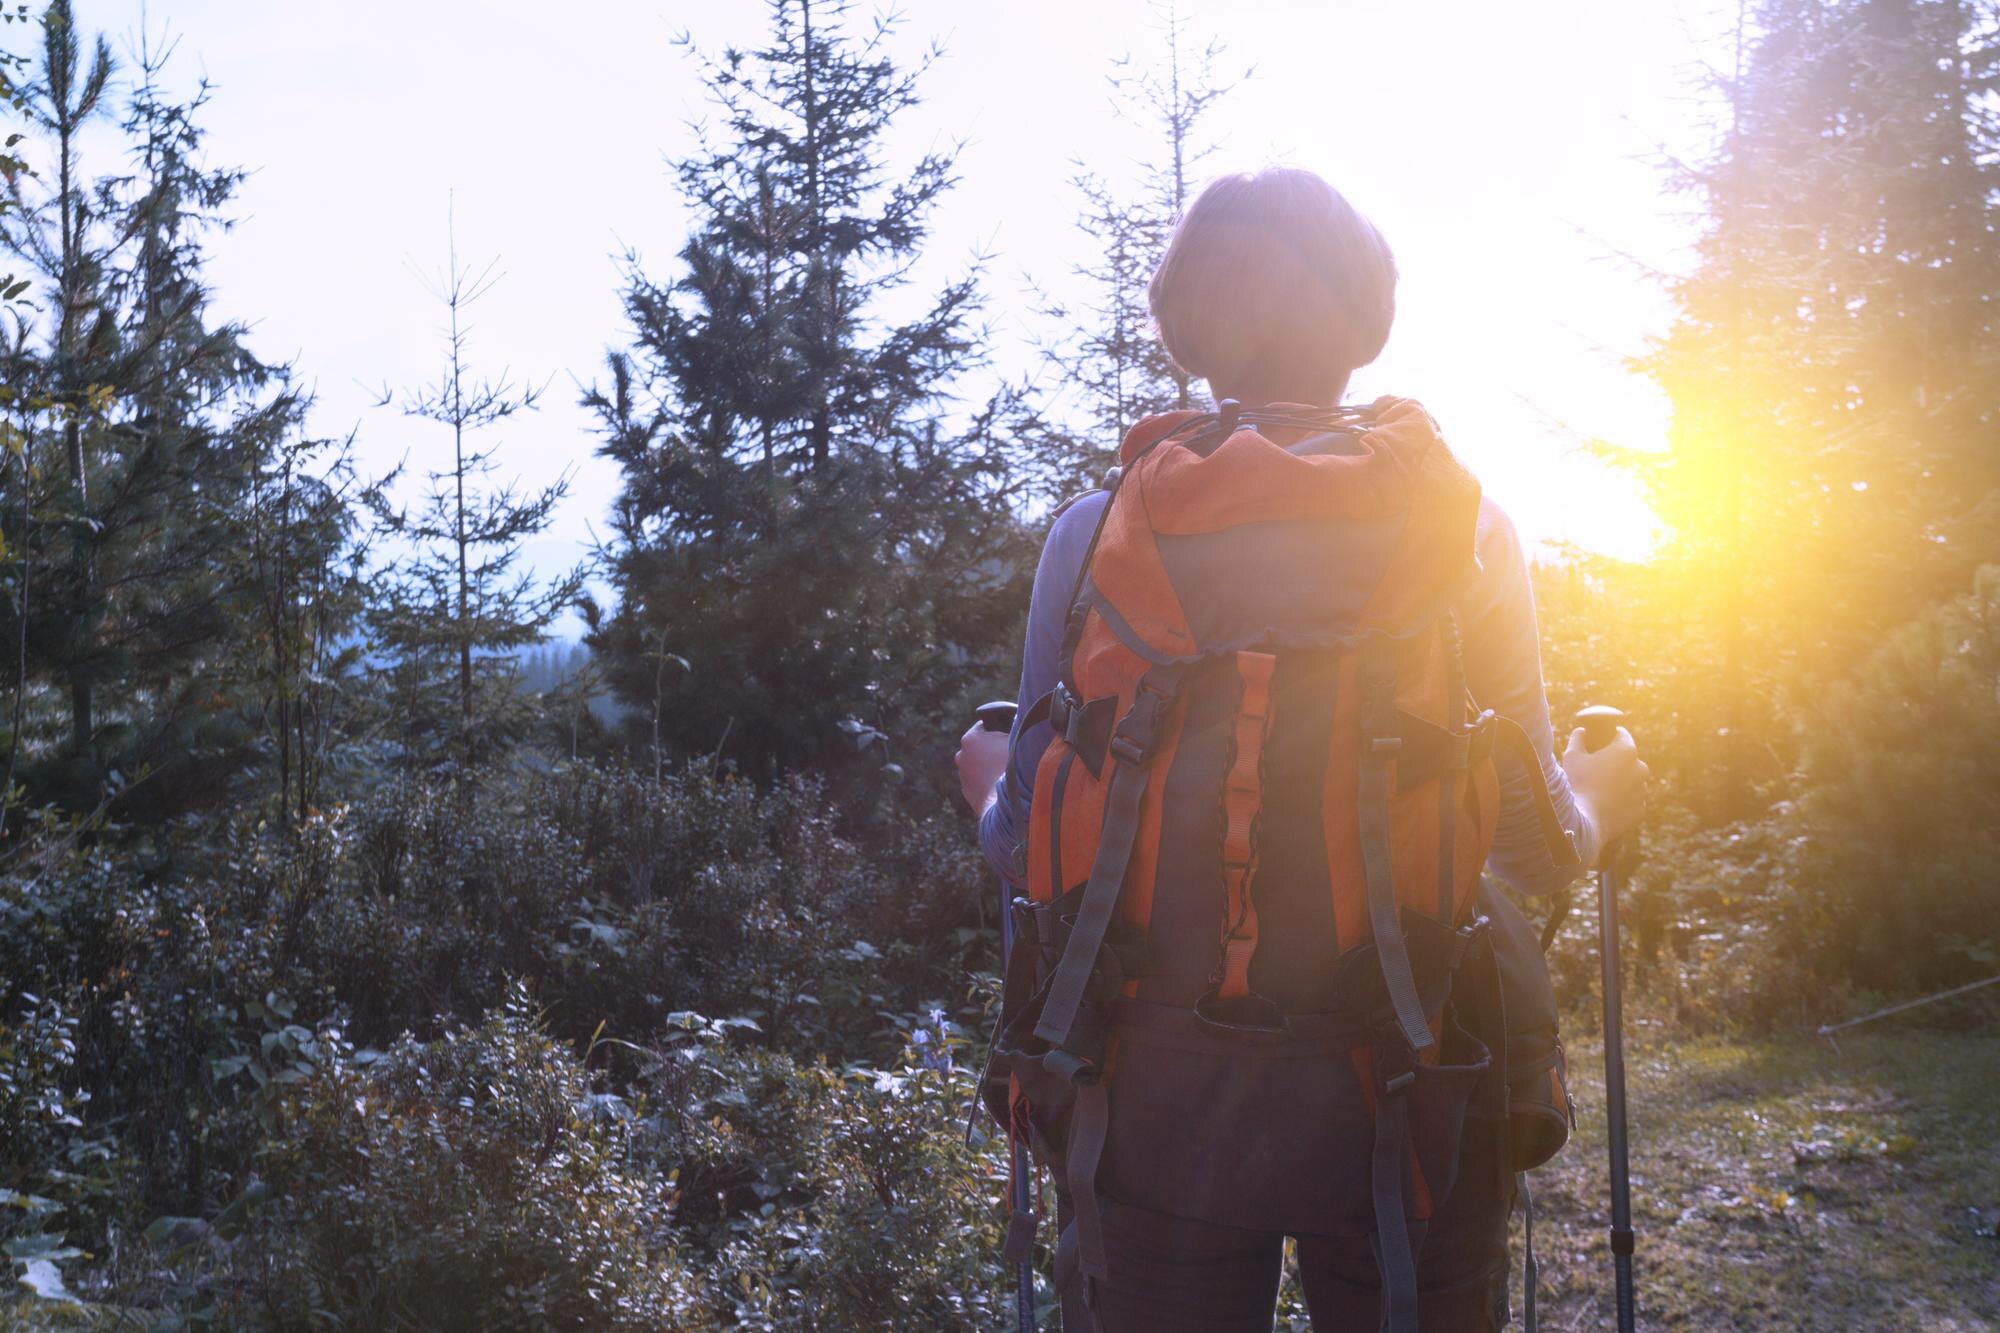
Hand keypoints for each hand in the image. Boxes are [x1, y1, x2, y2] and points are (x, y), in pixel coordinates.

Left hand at [955, 720, 1008, 814]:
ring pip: (981, 764)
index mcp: (971, 738)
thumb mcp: (1018, 741)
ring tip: (1008, 773)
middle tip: (1012, 756)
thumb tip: (1017, 719)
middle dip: (994, 748)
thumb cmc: (1013, 770)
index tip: (1011, 737)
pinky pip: (981, 781)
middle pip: (982, 745)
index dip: (1001, 730)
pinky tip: (1003, 786)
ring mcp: (963, 775)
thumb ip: (1015, 726)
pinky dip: (990, 781)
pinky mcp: (967, 792)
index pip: (986, 725)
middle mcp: (961, 755)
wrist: (1005, 808)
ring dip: (992, 766)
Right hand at [1561, 725, 1649, 856]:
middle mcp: (1640, 768)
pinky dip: (1621, 799)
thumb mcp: (1573, 756)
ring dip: (1619, 780)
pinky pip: (1631, 799)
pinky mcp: (1640, 808)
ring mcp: (1642, 790)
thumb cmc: (1577, 784)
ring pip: (1631, 780)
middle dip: (1615, 761)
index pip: (1622, 735)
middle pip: (1628, 759)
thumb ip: (1578, 739)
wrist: (1584, 821)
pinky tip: (1604, 803)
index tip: (1601, 742)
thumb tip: (1581, 732)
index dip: (1610, 736)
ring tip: (1599, 789)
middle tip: (1596, 769)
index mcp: (1626, 750)